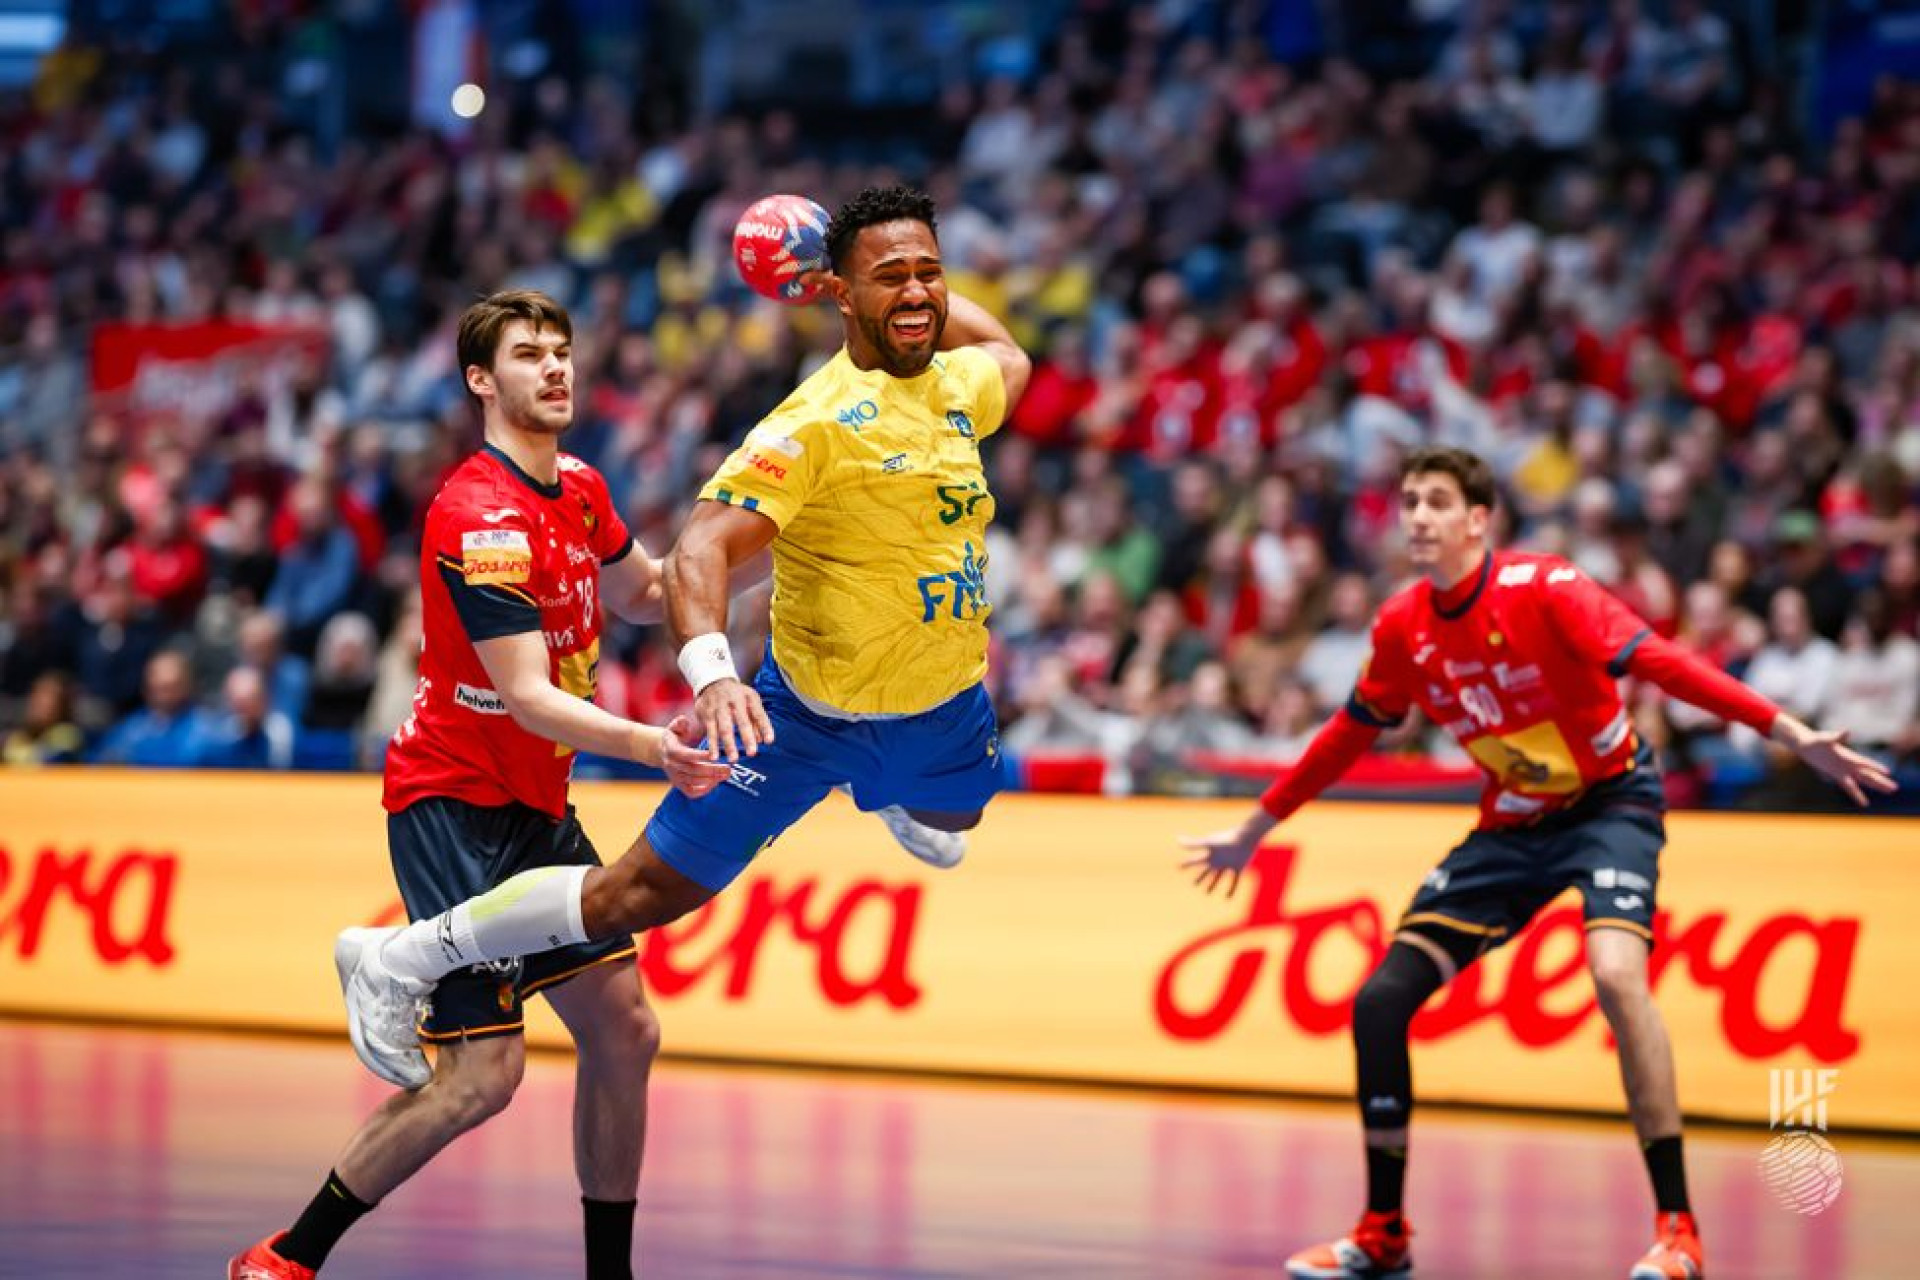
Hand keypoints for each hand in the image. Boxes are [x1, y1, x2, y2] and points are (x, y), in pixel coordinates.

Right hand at [660, 715, 730, 797]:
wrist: (661, 751)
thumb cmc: (674, 736)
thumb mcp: (675, 727)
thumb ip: (679, 723)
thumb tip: (683, 720)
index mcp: (671, 750)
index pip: (686, 755)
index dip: (700, 756)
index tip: (714, 755)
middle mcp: (672, 765)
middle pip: (693, 770)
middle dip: (712, 770)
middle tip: (728, 768)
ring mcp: (675, 777)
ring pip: (693, 782)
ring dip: (711, 780)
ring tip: (726, 774)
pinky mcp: (678, 785)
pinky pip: (691, 792)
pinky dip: (703, 790)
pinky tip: (716, 783)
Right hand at [694, 677, 774, 762]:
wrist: (712, 681)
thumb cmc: (736, 695)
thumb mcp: (750, 701)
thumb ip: (756, 720)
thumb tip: (763, 740)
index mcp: (747, 697)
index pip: (758, 713)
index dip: (764, 727)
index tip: (769, 741)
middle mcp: (732, 701)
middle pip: (741, 721)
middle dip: (746, 737)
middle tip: (752, 753)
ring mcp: (718, 707)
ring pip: (723, 728)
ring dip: (728, 744)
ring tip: (733, 759)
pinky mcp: (706, 714)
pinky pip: (709, 731)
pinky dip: (712, 745)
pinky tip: (713, 756)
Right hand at [1177, 817, 1270, 896]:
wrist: (1245, 838)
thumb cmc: (1226, 839)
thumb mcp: (1208, 843)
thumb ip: (1193, 844)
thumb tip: (1177, 840)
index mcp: (1210, 855)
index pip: (1196, 861)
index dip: (1187, 864)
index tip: (1179, 867)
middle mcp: (1218, 860)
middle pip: (1207, 871)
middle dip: (1201, 877)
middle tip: (1195, 884)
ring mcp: (1228, 864)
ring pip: (1218, 876)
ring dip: (1213, 884)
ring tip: (1207, 892)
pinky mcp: (1238, 867)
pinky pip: (1234, 880)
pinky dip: (1231, 889)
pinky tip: (1228, 898)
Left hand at [1781, 722, 1898, 806]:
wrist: (1806, 745)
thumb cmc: (1816, 740)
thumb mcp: (1825, 739)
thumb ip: (1836, 737)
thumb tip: (1847, 731)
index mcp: (1848, 756)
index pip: (1865, 763)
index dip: (1875, 767)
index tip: (1888, 772)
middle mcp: (1849, 764)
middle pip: (1868, 775)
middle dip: (1881, 781)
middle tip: (1895, 788)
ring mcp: (1844, 771)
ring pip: (1863, 781)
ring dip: (1875, 787)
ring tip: (1889, 792)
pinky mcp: (1837, 775)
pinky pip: (1849, 787)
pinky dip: (1857, 794)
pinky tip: (1865, 803)